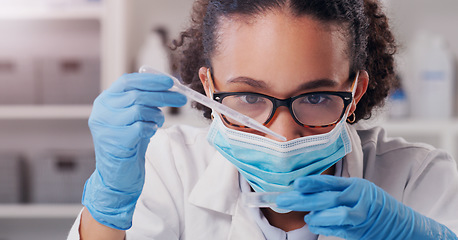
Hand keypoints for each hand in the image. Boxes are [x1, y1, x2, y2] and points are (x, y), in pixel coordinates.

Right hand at [82, 73, 186, 229]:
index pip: (127, 82)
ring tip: (157, 122)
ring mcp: (107, 127)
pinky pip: (142, 127)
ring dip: (156, 115)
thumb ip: (142, 100)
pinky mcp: (117, 141)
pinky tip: (149, 133)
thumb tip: (167, 85)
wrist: (117, 176)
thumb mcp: (131, 117)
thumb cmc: (128, 144)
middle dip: (164, 95)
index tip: (170, 82)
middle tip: (182, 98)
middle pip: (137, 95)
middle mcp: (102, 112)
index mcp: (104, 102)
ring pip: (140, 110)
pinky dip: (151, 128)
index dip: (150, 80)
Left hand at [276, 175, 456, 239]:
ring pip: (333, 214)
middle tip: (283, 200)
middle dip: (302, 199)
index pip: (330, 182)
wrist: (402, 226)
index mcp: (356, 185)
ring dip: (315, 216)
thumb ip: (336, 191)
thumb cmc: (375, 206)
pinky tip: (315, 224)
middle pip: (326, 198)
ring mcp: (360, 214)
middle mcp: (358, 197)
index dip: (311, 182)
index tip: (295, 183)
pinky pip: (337, 229)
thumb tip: (305, 193)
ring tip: (306, 217)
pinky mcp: (359, 230)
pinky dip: (324, 227)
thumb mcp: (359, 192)